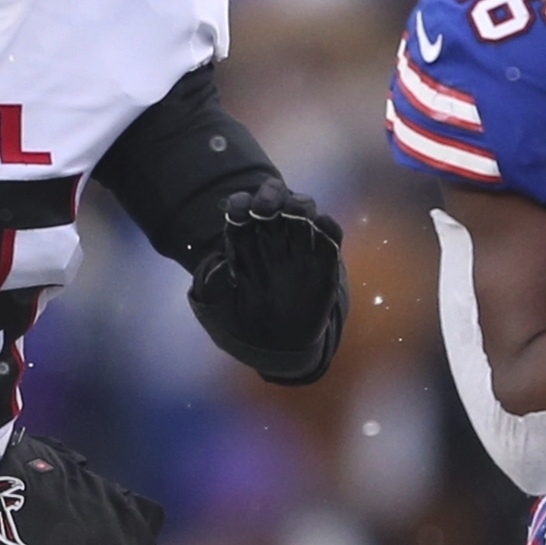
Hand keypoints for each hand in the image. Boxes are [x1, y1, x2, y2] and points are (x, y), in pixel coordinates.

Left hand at [186, 177, 347, 382]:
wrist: (281, 349)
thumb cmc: (247, 329)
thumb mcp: (221, 314)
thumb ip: (214, 290)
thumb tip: (217, 266)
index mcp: (244, 249)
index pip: (240, 215)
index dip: (239, 205)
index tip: (238, 206)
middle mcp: (271, 244)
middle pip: (272, 206)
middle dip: (270, 196)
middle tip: (267, 202)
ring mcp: (299, 251)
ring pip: (301, 214)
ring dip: (300, 205)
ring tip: (296, 210)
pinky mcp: (325, 262)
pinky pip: (330, 236)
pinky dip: (328, 226)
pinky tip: (322, 225)